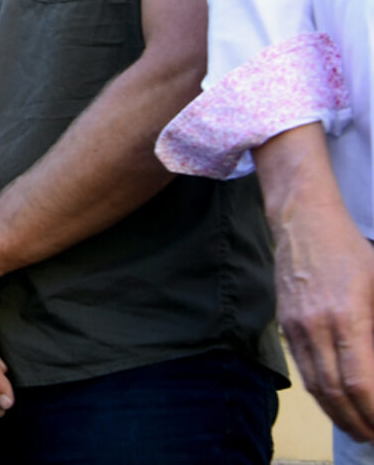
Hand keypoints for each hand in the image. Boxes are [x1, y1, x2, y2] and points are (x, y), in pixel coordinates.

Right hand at [273, 192, 373, 440]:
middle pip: (333, 391)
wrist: (302, 221)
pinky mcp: (286, 324)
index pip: (358, 380)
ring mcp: (296, 326)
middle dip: (356, 421)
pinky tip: (335, 401)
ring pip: (314, 385)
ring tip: (359, 429)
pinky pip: (303, 368)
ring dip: (337, 413)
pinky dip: (320, 393)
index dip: (372, 410)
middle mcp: (315, 326)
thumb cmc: (350, 250)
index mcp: (346, 316)